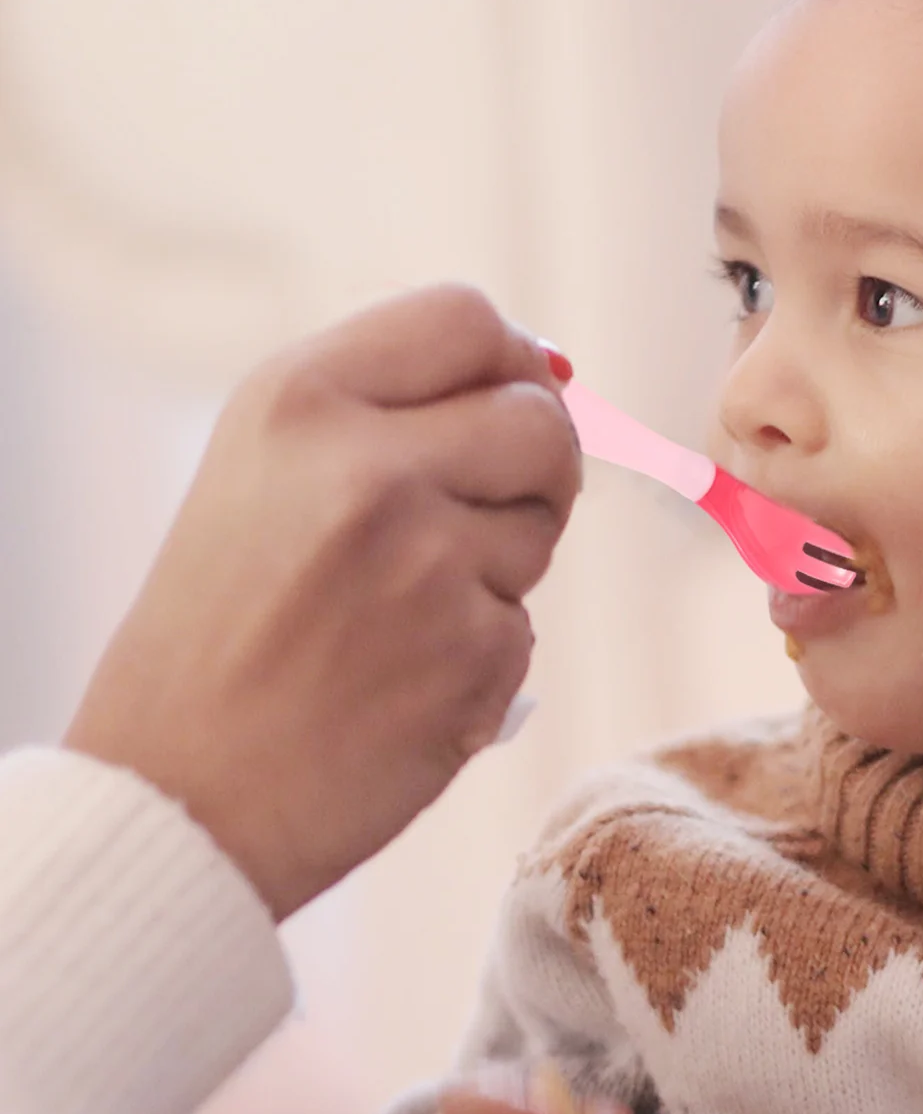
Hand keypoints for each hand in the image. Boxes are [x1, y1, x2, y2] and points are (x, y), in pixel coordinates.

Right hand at [64, 285, 580, 917]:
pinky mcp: (473, 653)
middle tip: (483, 512)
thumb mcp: (263, 472)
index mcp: (299, 399)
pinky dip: (479, 649)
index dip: (511, 361)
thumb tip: (553, 368)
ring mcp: (427, 562)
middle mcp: (366, 466)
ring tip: (399, 609)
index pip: (470, 318)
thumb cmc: (222, 628)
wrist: (178, 796)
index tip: (508, 403)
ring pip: (543, 523)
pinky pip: (522, 622)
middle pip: (540, 418)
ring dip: (501, 561)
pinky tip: (401, 678)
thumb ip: (390, 407)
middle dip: (538, 464)